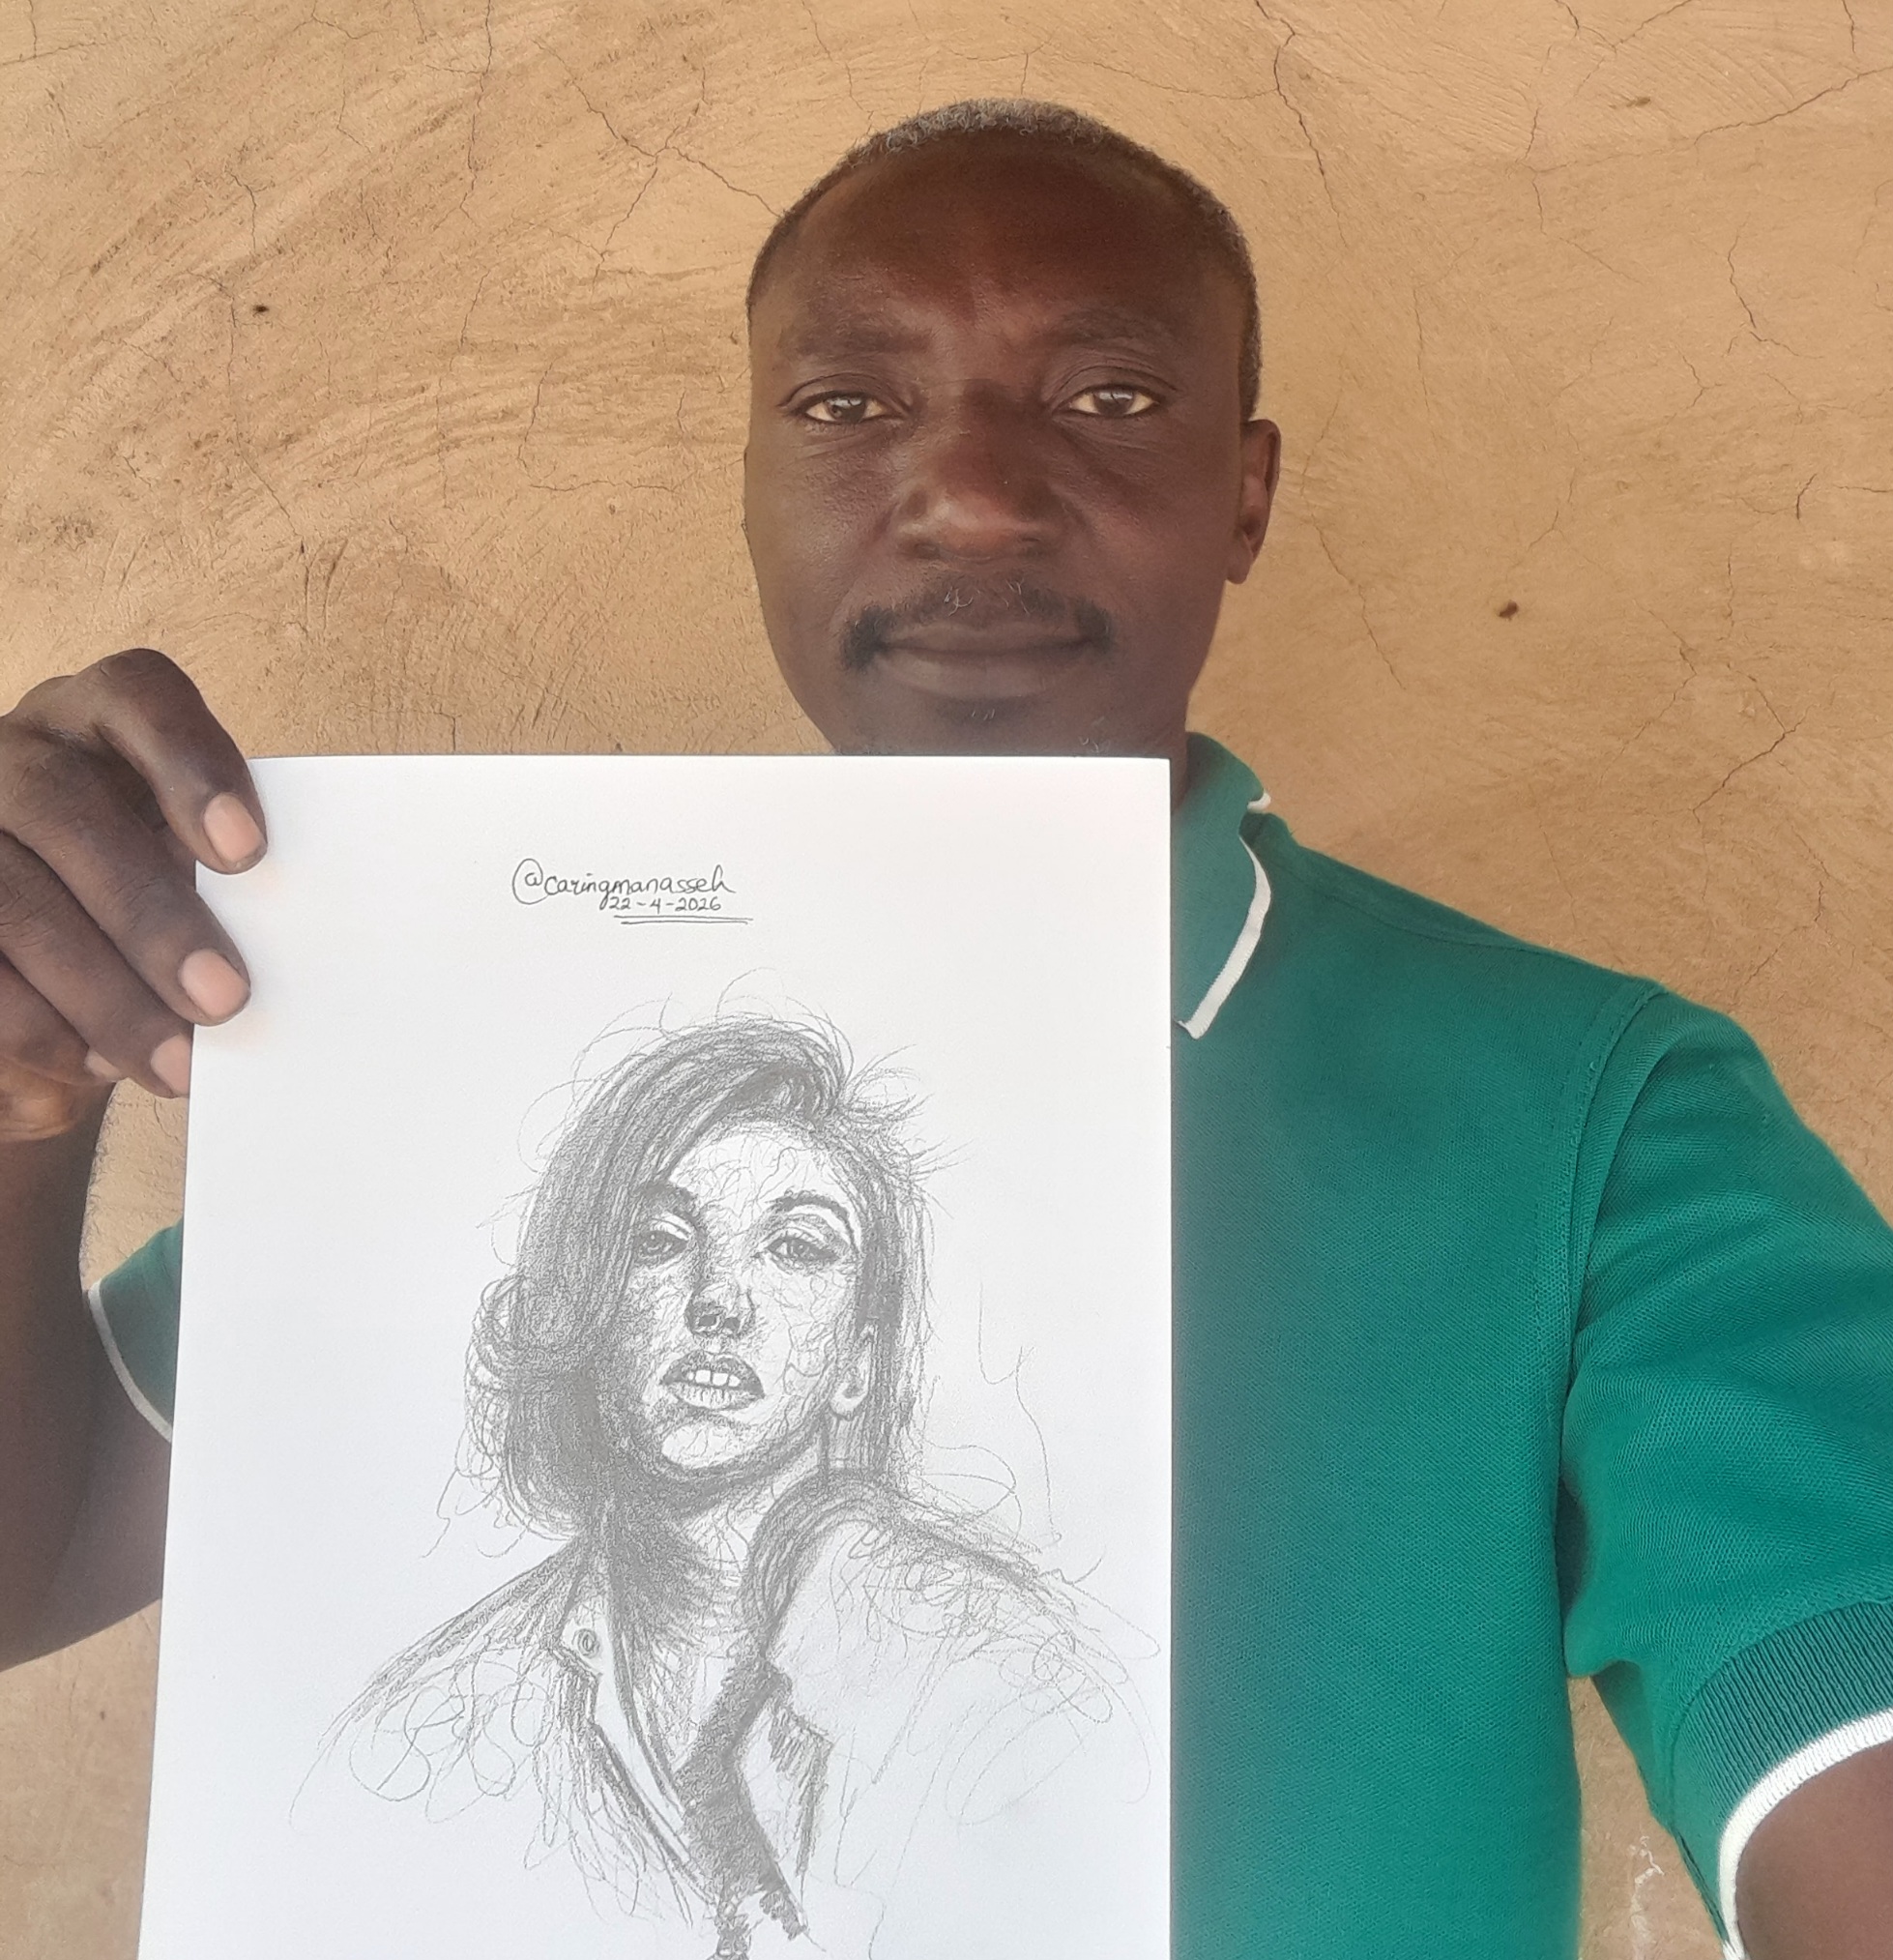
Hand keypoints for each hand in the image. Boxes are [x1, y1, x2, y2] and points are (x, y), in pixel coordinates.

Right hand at [0, 648, 264, 1141]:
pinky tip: (93, 1063)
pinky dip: (39, 1025)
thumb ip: (224, 880)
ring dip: (103, 995)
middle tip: (225, 999)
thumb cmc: (149, 906)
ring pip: (14, 900)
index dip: (192, 765)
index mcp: (97, 717)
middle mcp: (18, 755)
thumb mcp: (189, 874)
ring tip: (174, 1061)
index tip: (249, 852)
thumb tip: (294, 946)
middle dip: (151, 915)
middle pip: (67, 809)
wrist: (53, 978)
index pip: (140, 696)